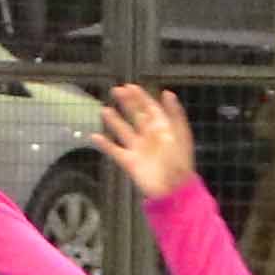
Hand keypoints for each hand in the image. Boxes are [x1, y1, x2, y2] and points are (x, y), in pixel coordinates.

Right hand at [96, 85, 203, 202]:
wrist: (173, 189)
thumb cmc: (179, 161)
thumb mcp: (180, 134)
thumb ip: (174, 113)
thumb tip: (167, 92)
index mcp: (162, 128)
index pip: (150, 108)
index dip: (141, 97)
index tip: (130, 86)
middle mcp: (149, 136)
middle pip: (136, 116)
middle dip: (127, 103)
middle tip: (115, 90)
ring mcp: (138, 148)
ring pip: (123, 131)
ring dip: (114, 121)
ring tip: (104, 110)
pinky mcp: (129, 161)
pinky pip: (114, 150)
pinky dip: (104, 144)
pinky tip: (94, 136)